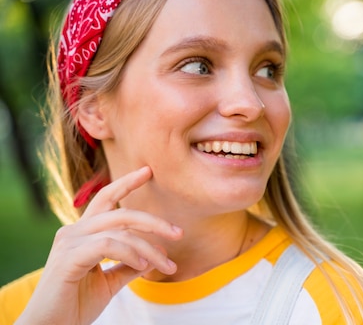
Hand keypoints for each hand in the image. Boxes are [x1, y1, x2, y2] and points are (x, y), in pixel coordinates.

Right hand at [16, 166, 183, 324]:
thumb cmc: (76, 305)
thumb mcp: (110, 281)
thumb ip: (129, 264)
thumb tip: (156, 254)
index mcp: (82, 233)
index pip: (106, 198)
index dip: (126, 183)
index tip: (148, 170)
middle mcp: (73, 232)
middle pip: (121, 214)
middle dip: (154, 222)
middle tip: (179, 233)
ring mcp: (69, 243)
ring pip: (120, 231)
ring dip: (149, 248)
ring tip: (166, 266)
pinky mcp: (68, 258)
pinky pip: (109, 246)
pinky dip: (131, 254)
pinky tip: (144, 267)